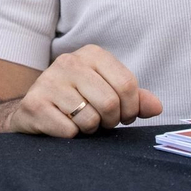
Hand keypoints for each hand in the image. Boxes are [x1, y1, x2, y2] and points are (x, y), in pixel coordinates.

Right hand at [8, 45, 162, 136]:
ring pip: (89, 119)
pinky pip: (69, 131)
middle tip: (102, 122)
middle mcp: (69, 62)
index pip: (127, 84)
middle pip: (110, 103)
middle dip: (111, 121)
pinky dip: (71, 136)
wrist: (34, 109)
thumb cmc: (78, 100)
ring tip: (80, 121)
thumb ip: (135, 99)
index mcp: (92, 54)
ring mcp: (49, 81)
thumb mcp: (108, 93)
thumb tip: (157, 107)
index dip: (131, 109)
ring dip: (90, 129)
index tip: (123, 116)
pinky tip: (63, 125)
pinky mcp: (35, 104)